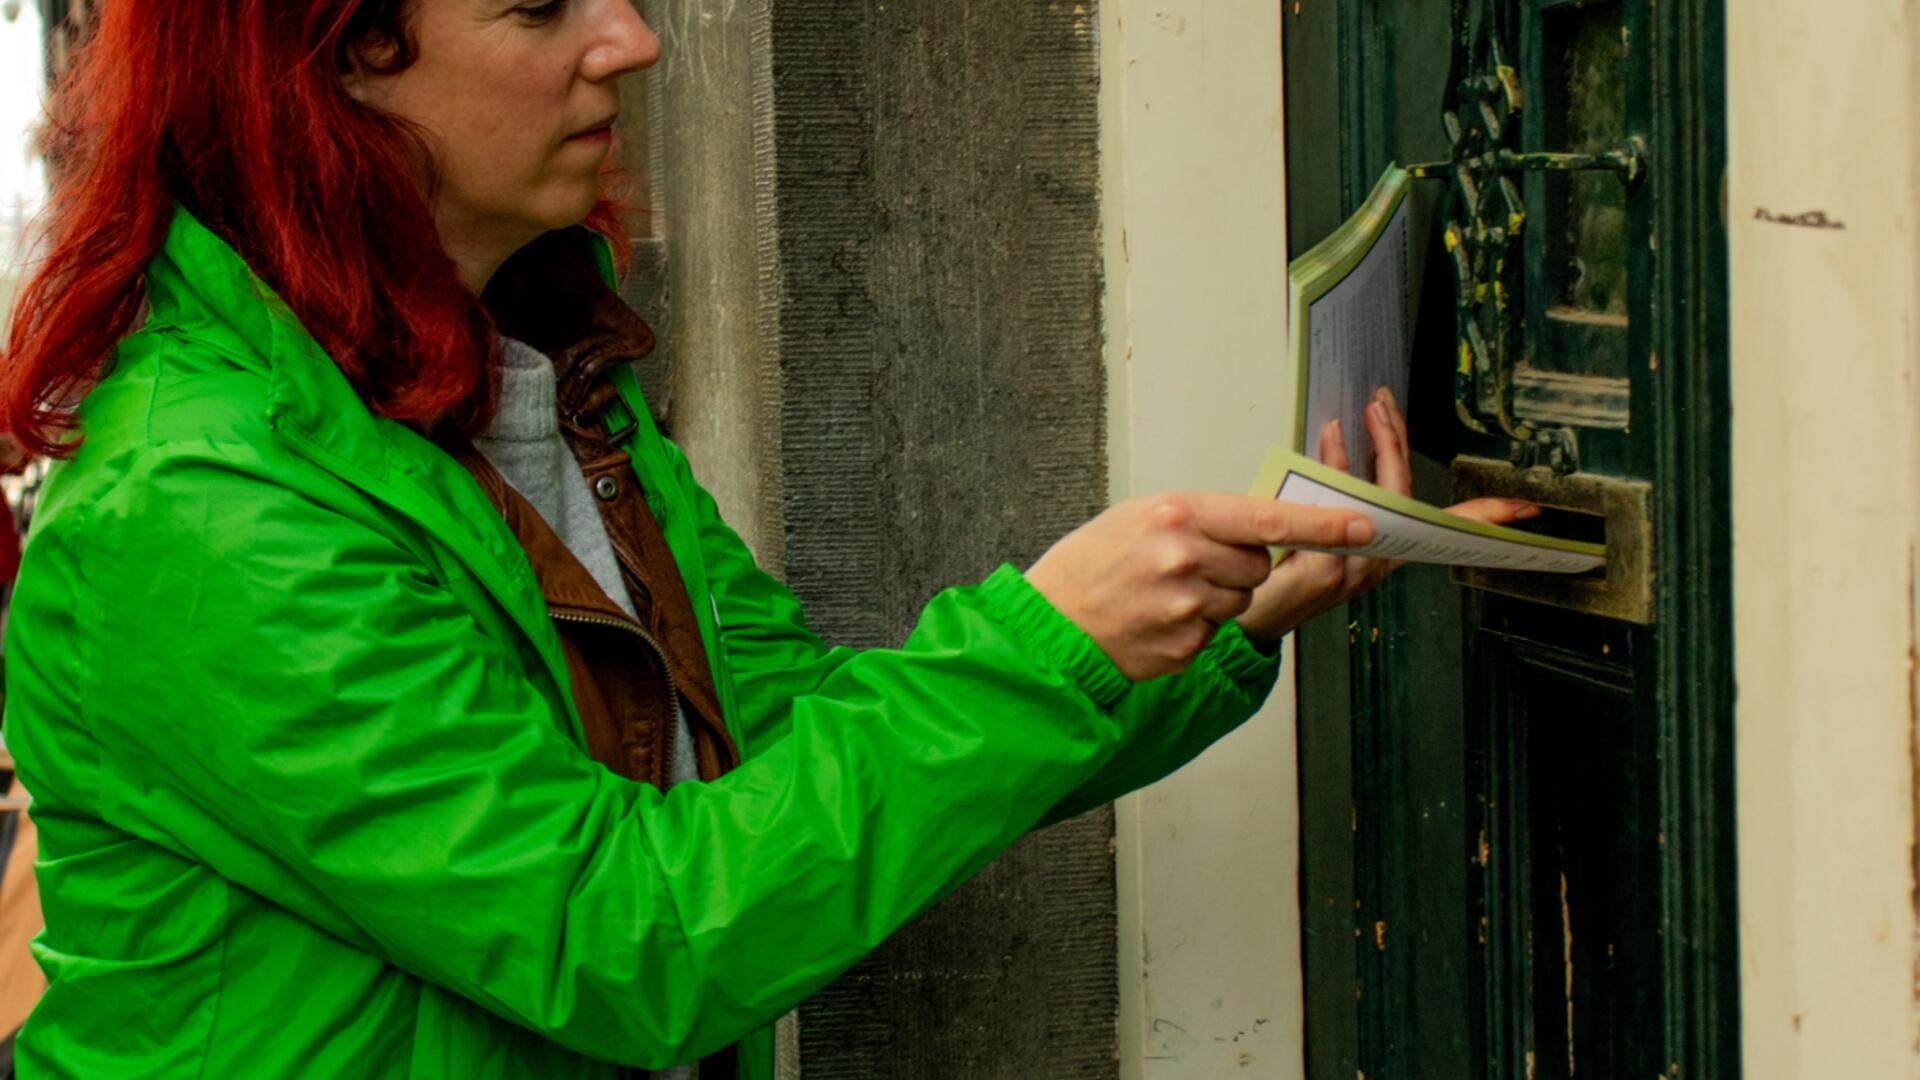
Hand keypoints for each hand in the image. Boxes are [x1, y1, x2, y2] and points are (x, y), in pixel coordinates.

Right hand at [1027, 491, 1375, 680]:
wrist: (1051, 624)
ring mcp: (1187, 607)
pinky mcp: (1186, 647)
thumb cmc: (1092, 564)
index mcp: (1178, 514)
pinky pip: (1216, 632)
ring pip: (1240, 599)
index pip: (1269, 519)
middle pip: (1258, 563)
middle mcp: (1186, 558)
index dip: (1323, 524)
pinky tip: (1158, 621)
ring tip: (1165, 595)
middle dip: (1237, 564)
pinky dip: (1194, 628)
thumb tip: (1260, 527)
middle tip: (1188, 565)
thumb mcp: (1141, 516)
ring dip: (1216, 597)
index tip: (1363, 525)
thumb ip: (1201, 518)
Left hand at [1236, 387, 1538, 644]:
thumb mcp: (1323, 529)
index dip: (1484, 517)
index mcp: (1384, 551)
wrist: (1251, 618)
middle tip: (1385, 402)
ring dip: (1378, 446)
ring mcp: (1357, 567)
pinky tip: (1332, 438)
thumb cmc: (1284, 571)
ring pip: (1381, 497)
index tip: (1523, 508)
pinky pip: (1339, 509)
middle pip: (1405, 493)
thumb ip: (1337, 494)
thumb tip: (1341, 440)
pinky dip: (1338, 466)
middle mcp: (1379, 561)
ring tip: (1371, 410)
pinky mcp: (1329, 569)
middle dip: (1399, 441)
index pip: (1442, 528)